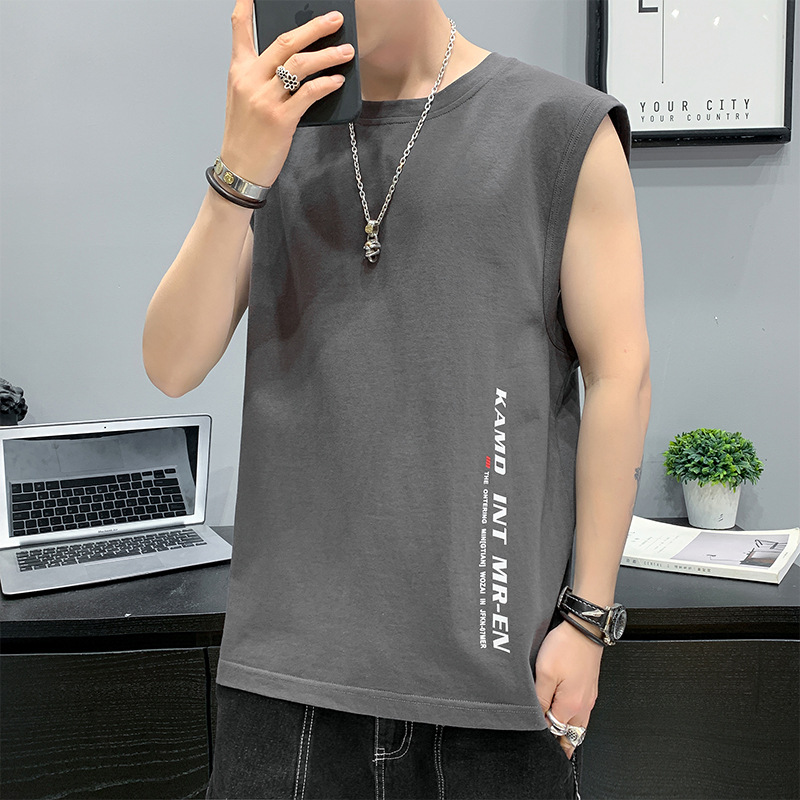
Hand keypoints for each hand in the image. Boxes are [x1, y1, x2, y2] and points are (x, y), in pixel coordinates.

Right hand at [220, 0, 355, 186]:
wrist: (240, 170)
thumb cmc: (246, 137)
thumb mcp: (244, 101)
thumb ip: (263, 79)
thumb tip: (296, 65)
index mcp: (239, 72)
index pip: (240, 29)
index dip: (247, 6)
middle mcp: (250, 80)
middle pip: (285, 42)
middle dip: (314, 28)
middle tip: (335, 19)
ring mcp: (265, 99)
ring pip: (300, 65)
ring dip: (328, 55)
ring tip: (347, 51)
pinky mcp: (280, 119)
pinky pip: (309, 94)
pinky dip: (326, 84)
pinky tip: (339, 81)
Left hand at [534, 618, 603, 759]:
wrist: (585, 629)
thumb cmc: (566, 646)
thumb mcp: (545, 672)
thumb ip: (540, 699)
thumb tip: (539, 719)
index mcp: (571, 705)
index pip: (555, 731)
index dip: (544, 735)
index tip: (535, 737)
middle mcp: (584, 705)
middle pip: (571, 734)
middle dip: (561, 743)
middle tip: (551, 749)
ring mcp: (589, 697)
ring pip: (579, 725)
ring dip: (569, 733)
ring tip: (558, 739)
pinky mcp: (590, 688)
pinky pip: (583, 712)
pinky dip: (575, 720)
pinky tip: (566, 714)